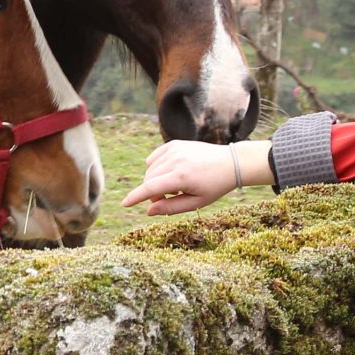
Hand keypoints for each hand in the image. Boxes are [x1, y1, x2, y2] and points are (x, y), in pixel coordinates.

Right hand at [120, 140, 265, 214]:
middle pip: (148, 179)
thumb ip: (171, 208)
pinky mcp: (174, 144)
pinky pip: (154, 158)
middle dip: (153, 192)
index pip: (150, 188)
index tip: (124, 204)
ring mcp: (174, 150)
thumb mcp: (196, 203)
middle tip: (169, 198)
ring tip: (175, 185)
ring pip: (150, 169)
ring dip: (156, 181)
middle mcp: (175, 161)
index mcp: (181, 177)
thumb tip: (148, 211)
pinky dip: (156, 168)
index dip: (135, 197)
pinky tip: (170, 172)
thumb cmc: (214, 186)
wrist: (230, 163)